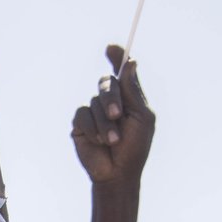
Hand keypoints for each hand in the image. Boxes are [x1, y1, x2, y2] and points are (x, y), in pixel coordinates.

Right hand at [70, 44, 155, 188]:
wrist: (118, 174)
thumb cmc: (135, 147)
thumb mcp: (141, 117)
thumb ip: (134, 91)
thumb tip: (131, 63)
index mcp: (128, 97)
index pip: (122, 71)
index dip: (117, 57)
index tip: (112, 48)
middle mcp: (110, 100)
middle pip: (107, 83)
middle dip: (112, 98)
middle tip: (118, 115)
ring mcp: (94, 111)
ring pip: (95, 101)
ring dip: (105, 123)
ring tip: (113, 141)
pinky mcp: (80, 123)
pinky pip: (82, 114)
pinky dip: (93, 128)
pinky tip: (99, 141)